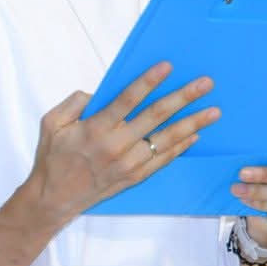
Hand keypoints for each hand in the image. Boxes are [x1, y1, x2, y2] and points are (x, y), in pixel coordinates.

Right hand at [17, 62, 219, 227]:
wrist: (54, 199)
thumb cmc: (52, 157)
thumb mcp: (51, 123)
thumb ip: (75, 102)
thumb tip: (100, 92)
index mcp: (96, 128)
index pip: (127, 99)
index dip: (148, 81)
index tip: (168, 66)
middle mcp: (116, 145)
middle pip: (156, 116)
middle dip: (183, 97)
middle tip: (206, 83)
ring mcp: (129, 163)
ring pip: (167, 139)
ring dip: (193, 123)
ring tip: (214, 111)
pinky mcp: (135, 177)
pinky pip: (164, 160)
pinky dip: (181, 147)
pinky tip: (196, 134)